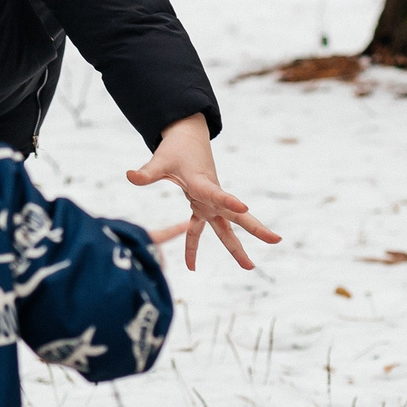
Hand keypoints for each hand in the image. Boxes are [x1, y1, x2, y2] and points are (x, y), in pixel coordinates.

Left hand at [126, 114, 279, 269]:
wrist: (187, 139)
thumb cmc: (175, 149)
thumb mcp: (160, 160)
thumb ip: (147, 172)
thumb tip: (130, 176)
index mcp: (202, 182)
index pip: (215, 193)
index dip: (228, 200)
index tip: (245, 206)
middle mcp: (210, 195)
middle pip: (236, 215)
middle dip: (255, 228)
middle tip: (276, 240)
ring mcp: (208, 203)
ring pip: (226, 227)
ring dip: (237, 247)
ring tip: (250, 267)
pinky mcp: (201, 206)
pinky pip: (199, 230)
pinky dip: (193, 246)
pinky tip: (191, 266)